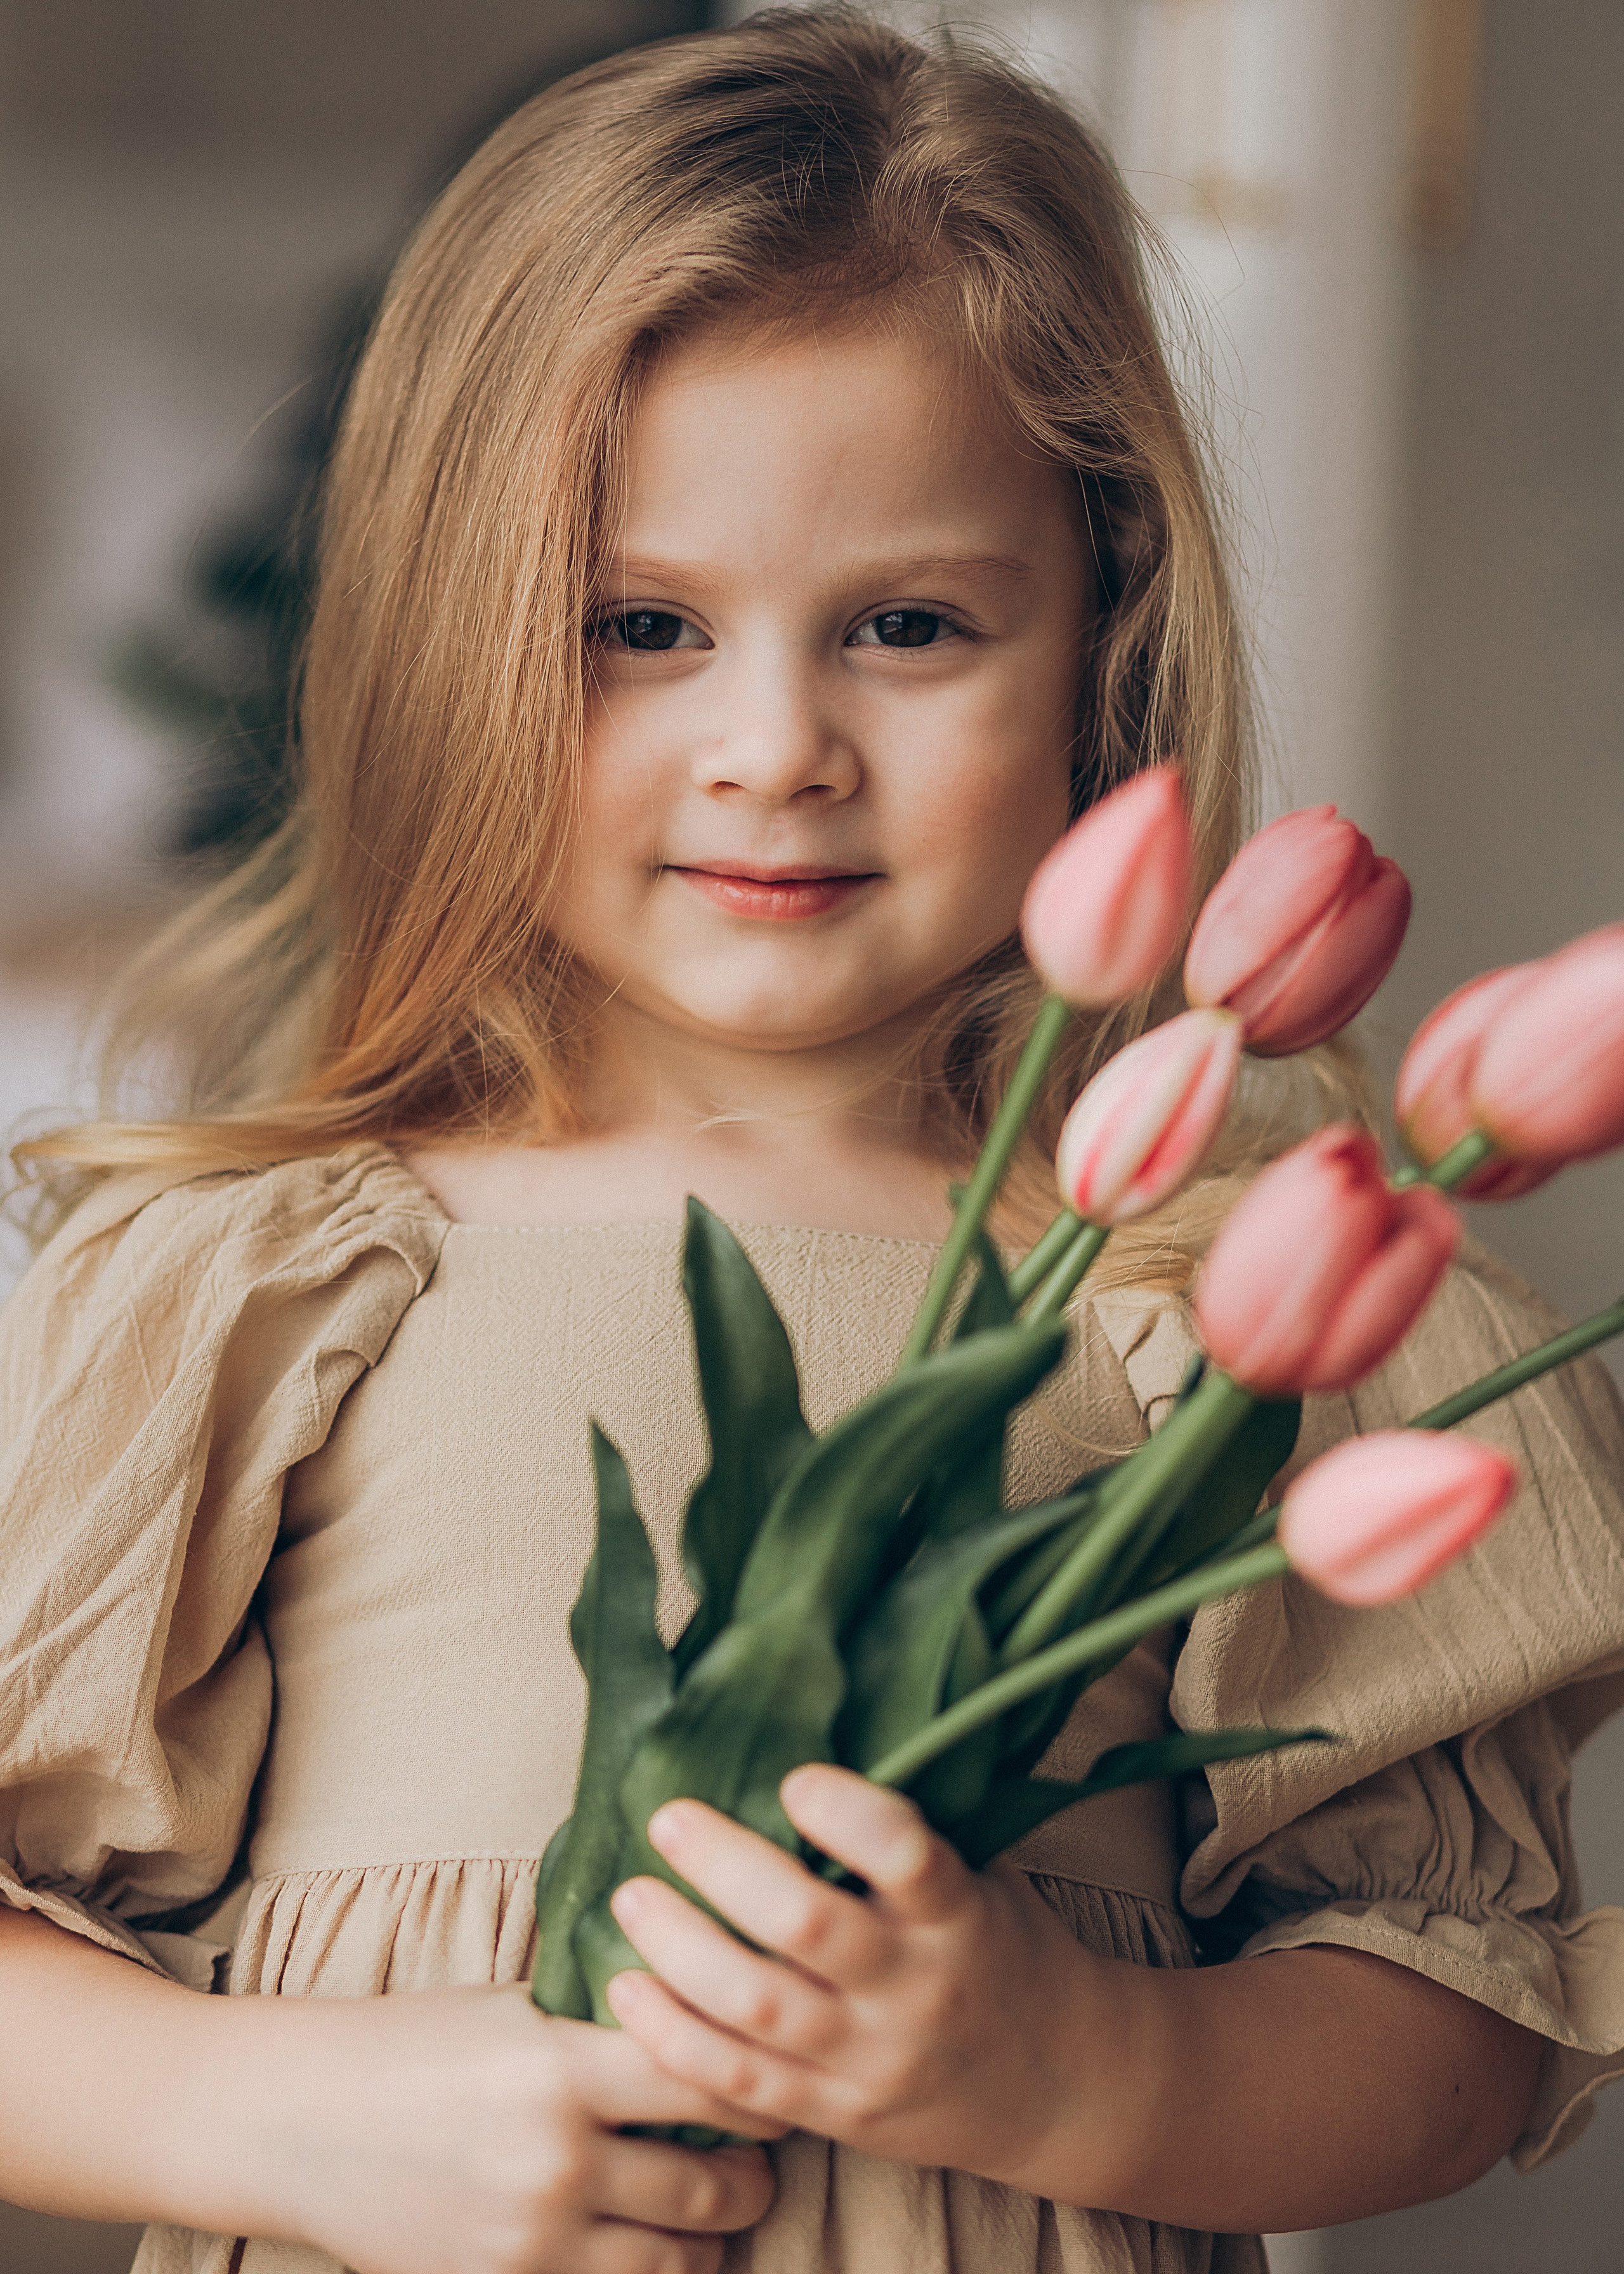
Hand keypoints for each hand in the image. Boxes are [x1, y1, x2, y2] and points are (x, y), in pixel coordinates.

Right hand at [233, 1982, 781, 2273]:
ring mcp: (529, 2238)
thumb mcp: (511, 2008)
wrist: (299, 2120)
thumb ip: (598, 2025)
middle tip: (767, 2159)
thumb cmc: (408, 2044)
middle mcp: (554, 2159)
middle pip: (705, 2185)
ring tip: (724, 2211)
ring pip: (672, 2259)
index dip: (757, 2082)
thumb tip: (697, 2012)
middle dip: (752, 2178)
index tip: (780, 2073)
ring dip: (712, 2239)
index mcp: (560, 2067)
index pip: (701, 2078)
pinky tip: (659, 2250)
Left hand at [604, 1765, 1103, 2190]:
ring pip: (758, 2006)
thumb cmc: (999, 1949)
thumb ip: (904, 1835)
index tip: (795, 1778)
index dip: (848, 1816)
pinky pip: (739, 2083)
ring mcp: (871, 2060)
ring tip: (630, 1897)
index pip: (908, 1858)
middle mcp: (914, 1988)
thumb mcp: (980, 1878)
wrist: (1059, 2088)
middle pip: (808, 1928)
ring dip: (680, 1947)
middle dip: (726, 1868)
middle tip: (670, 1817)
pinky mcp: (834, 2116)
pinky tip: (626, 1989)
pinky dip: (673, 2037)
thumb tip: (801, 1734)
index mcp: (957, 1914)